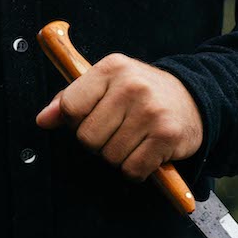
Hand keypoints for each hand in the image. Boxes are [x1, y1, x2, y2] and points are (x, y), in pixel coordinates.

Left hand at [35, 53, 202, 181]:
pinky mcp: (166, 136)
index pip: (71, 107)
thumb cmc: (142, 94)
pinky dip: (136, 169)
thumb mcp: (107, 84)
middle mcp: (132, 86)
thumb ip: (72, 99)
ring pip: (109, 157)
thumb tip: (43, 119)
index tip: (92, 118)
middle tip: (117, 131)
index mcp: (111, 68)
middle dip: (98, 143)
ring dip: (118, 157)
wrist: (194, 99)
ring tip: (134, 140)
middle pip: (87, 138)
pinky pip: (132, 169)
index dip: (75, 122)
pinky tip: (146, 152)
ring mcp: (151, 111)